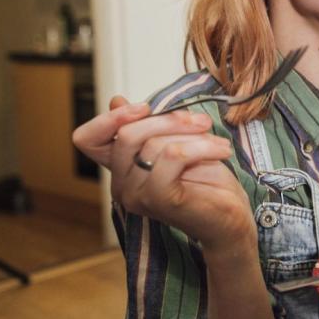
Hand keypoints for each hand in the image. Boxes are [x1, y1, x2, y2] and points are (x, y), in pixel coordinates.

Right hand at [73, 95, 253, 253]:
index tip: (144, 107)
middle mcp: (122, 185)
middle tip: (203, 122)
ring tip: (218, 144)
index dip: (108, 118)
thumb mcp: (175, 143)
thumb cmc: (206, 181)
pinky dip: (201, 146)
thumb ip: (148, 127)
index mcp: (121, 168)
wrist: (231, 218)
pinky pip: (172, 156)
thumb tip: (116, 101)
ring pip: (154, 144)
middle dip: (169, 119)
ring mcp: (138, 195)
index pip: (87, 139)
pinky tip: (221, 151)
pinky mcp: (160, 199)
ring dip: (194, 135)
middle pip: (127, 134)